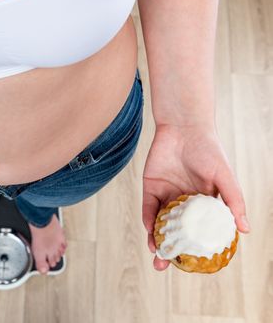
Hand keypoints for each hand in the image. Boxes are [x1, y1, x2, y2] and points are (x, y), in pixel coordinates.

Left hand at [142, 124, 249, 270]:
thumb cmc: (209, 151)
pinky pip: (148, 208)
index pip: (197, 231)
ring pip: (160, 223)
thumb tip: (245, 230)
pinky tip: (151, 231)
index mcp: (203, 203)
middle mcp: (183, 202)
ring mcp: (166, 195)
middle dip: (169, 249)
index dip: (194, 248)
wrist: (184, 127)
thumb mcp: (225, 178)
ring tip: (156, 255)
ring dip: (156, 239)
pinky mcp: (151, 187)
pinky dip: (149, 220)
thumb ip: (233, 202)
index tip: (192, 265)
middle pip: (176, 231)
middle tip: (164, 267)